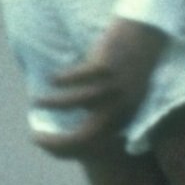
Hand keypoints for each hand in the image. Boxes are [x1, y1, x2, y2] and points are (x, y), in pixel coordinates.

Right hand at [31, 17, 169, 159]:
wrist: (147, 34)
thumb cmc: (128, 66)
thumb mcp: (120, 97)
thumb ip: (104, 113)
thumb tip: (77, 128)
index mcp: (122, 120)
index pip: (90, 147)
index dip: (63, 150)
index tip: (44, 142)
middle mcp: (119, 109)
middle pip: (83, 138)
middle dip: (56, 142)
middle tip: (36, 138)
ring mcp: (112, 88)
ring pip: (75, 104)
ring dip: (52, 105)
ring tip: (37, 102)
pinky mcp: (106, 67)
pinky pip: (76, 78)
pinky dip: (61, 80)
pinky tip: (52, 78)